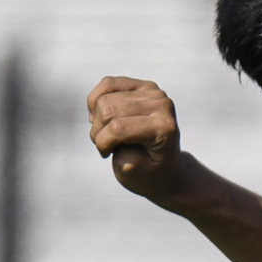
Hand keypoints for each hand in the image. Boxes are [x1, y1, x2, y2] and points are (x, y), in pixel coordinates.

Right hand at [87, 75, 189, 205]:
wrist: (166, 167)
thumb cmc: (150, 173)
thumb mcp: (136, 177)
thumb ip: (127, 161)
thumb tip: (118, 132)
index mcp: (164, 127)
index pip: (119, 128)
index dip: (103, 142)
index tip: (105, 154)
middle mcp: (161, 104)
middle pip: (108, 110)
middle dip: (98, 131)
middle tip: (104, 146)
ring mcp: (153, 92)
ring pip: (104, 98)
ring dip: (97, 120)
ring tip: (106, 134)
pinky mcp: (142, 85)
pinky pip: (107, 84)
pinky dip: (96, 101)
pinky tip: (100, 117)